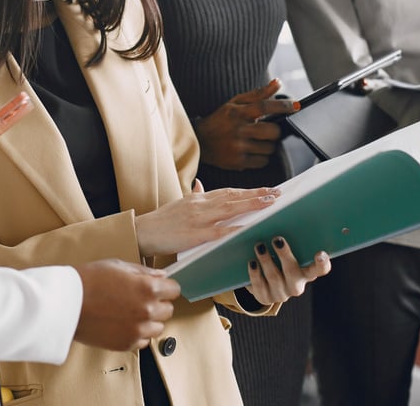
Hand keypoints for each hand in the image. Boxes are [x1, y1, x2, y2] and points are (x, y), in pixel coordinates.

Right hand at [72, 259, 180, 350]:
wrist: (66, 303)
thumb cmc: (89, 280)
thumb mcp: (117, 266)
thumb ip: (144, 272)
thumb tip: (162, 276)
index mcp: (148, 289)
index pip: (174, 290)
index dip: (165, 287)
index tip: (157, 287)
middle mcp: (147, 311)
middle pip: (168, 310)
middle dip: (157, 303)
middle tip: (139, 298)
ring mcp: (138, 330)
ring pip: (158, 327)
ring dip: (149, 320)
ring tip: (129, 312)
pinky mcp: (126, 344)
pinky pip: (143, 341)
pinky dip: (137, 333)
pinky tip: (122, 323)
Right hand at [135, 180, 279, 257]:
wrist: (143, 231)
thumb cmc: (161, 221)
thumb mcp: (179, 204)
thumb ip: (194, 195)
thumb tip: (201, 184)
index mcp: (198, 198)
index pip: (228, 192)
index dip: (248, 191)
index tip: (265, 190)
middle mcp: (200, 205)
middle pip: (233, 196)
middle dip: (256, 195)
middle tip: (276, 193)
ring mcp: (198, 219)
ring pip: (230, 209)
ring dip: (251, 205)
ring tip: (269, 203)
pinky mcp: (195, 234)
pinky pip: (219, 231)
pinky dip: (235, 228)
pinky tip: (248, 227)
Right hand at [194, 80, 298, 170]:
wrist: (200, 141)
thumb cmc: (221, 120)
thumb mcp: (236, 103)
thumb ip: (258, 94)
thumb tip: (278, 82)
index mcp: (237, 112)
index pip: (264, 106)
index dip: (283, 106)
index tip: (295, 106)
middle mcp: (238, 129)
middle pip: (272, 131)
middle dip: (275, 130)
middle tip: (268, 130)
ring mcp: (238, 147)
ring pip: (270, 148)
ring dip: (268, 144)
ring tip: (258, 141)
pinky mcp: (238, 162)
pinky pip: (262, 161)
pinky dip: (261, 157)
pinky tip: (252, 151)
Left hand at [246, 236, 330, 304]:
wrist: (262, 280)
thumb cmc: (277, 257)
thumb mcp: (286, 250)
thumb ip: (290, 239)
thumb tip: (281, 215)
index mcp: (307, 272)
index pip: (320, 270)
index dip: (322, 263)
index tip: (320, 253)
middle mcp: (296, 285)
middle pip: (293, 272)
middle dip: (285, 255)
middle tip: (277, 239)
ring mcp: (281, 294)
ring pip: (275, 278)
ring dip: (266, 261)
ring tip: (259, 246)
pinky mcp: (265, 298)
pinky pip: (259, 286)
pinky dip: (255, 273)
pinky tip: (252, 262)